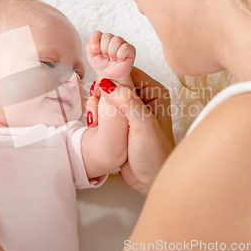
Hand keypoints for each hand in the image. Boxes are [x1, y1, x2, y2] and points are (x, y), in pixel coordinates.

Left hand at [86, 31, 135, 79]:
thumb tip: (95, 43)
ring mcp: (121, 43)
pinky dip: (120, 55)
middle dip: (104, 49)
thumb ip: (89, 48)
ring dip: (112, 53)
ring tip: (112, 59)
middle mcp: (112, 40)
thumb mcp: (91, 58)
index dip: (95, 39)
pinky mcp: (130, 49)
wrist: (111, 77)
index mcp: (102, 40)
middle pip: (106, 36)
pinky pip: (125, 47)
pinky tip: (119, 59)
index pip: (97, 33)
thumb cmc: (102, 66)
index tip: (95, 48)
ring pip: (116, 40)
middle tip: (106, 57)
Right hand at [87, 67, 174, 195]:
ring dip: (98, 104)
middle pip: (115, 82)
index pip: (128, 71)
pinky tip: (95, 124)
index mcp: (154, 92)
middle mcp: (143, 98)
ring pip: (107, 95)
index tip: (99, 87)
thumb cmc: (155, 154)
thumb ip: (127, 103)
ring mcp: (131, 110)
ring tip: (95, 118)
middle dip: (102, 92)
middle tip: (96, 107)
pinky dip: (97, 114)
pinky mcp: (121, 121)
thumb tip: (108, 83)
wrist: (150, 179)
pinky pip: (104, 109)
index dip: (112, 76)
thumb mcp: (143, 126)